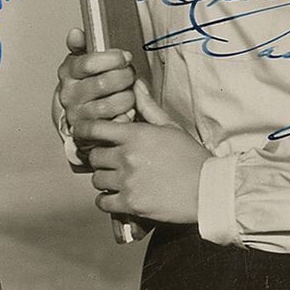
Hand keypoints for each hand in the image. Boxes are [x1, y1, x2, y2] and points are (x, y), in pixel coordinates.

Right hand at [56, 27, 135, 137]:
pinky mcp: (90, 133)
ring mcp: (79, 115)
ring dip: (127, 96)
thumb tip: (75, 33)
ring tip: (129, 91)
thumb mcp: (80, 60)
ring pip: (111, 104)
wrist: (76, 113)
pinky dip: (125, 116)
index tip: (124, 57)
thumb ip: (80, 45)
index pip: (88, 63)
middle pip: (103, 83)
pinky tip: (126, 109)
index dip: (112, 59)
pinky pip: (115, 123)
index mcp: (68, 73)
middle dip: (124, 76)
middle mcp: (70, 95)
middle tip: (129, 74)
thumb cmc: (84, 83)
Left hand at [74, 82, 209, 223]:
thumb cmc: (190, 157)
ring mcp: (127, 181)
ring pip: (97, 179)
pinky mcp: (131, 204)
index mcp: (135, 134)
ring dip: (104, 178)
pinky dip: (106, 200)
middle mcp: (127, 156)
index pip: (94, 128)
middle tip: (110, 160)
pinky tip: (116, 196)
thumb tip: (135, 85)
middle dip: (100, 157)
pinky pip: (103, 202)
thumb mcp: (169, 126)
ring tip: (116, 178)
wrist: (207, 189)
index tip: (82, 134)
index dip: (84, 131)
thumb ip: (147, 106)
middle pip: (94, 156)